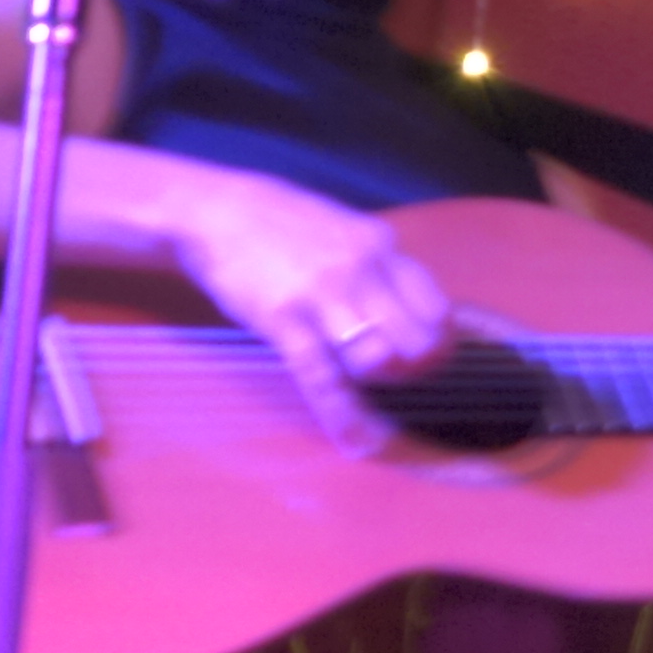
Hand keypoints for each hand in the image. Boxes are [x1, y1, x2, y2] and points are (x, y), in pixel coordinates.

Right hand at [173, 172, 453, 454]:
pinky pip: (322, 378)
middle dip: (413, 368)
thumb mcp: (343, 228)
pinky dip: (342, 416)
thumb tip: (413, 308)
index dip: (440, 341)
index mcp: (379, 246)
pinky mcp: (283, 319)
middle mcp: (359, 269)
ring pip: (375, 359)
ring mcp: (321, 295)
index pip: (436, 307)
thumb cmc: (278, 222)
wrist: (211, 210)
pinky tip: (354, 441)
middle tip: (400, 377)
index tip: (432, 356)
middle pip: (414, 340)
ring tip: (366, 386)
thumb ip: (377, 266)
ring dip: (376, 383)